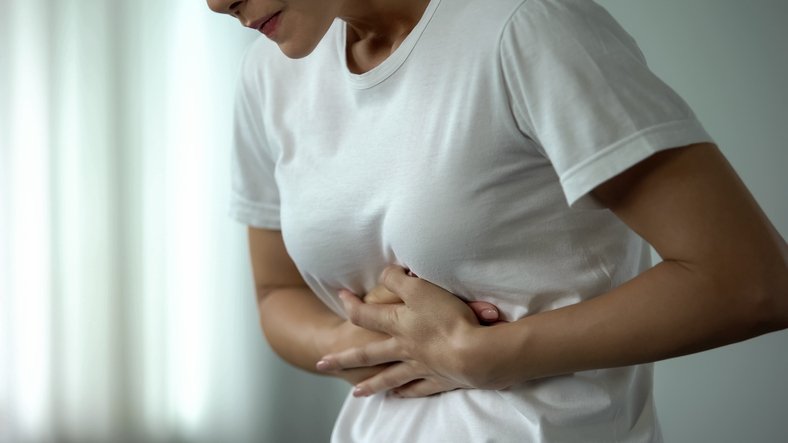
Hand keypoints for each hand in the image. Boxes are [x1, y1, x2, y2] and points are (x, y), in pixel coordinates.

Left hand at [316, 266, 503, 397]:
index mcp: (397, 324)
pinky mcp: (438, 380)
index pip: (365, 314)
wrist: (473, 355)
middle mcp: (403, 348)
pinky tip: (399, 394)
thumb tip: (386, 272)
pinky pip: (417, 388)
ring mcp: (419, 367)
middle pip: (368, 355)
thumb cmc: (447, 318)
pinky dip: (407, 392)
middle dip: (344, 359)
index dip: (350, 304)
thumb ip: (398, 279)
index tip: (340, 296)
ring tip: (357, 393)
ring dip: (371, 385)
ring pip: (389, 377)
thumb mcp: (420, 288)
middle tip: (322, 365)